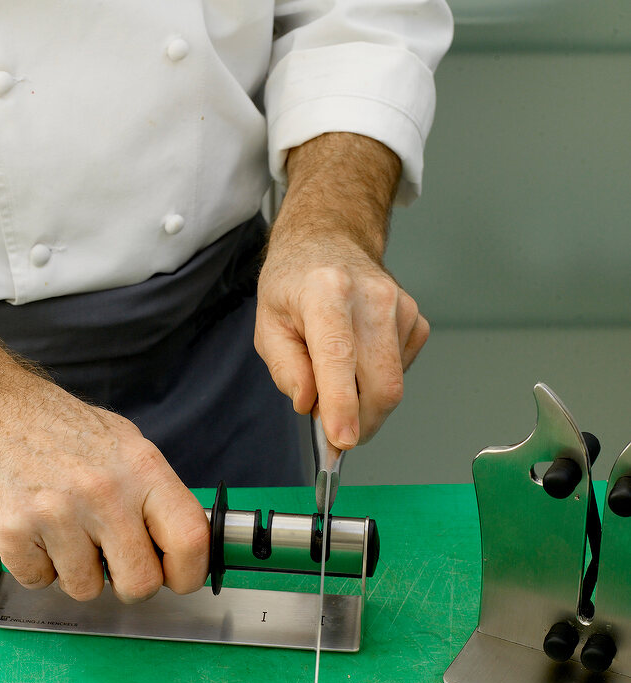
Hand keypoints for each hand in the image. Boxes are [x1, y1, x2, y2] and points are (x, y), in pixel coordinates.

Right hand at [0, 372, 209, 601]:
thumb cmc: (53, 425)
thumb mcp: (121, 441)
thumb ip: (153, 490)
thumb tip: (183, 540)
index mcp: (140, 467)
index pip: (190, 539)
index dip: (188, 572)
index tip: (177, 577)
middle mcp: (104, 491)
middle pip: (140, 583)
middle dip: (127, 582)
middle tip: (111, 559)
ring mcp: (57, 513)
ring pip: (86, 590)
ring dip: (76, 571)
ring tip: (63, 530)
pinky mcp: (13, 532)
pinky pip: (39, 582)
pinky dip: (36, 565)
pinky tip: (33, 529)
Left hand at [254, 132, 428, 448]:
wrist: (328, 242)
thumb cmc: (294, 283)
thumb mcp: (268, 324)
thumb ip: (285, 368)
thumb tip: (309, 404)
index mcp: (326, 292)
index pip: (339, 358)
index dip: (342, 405)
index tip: (342, 441)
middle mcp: (371, 296)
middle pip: (381, 383)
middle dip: (360, 423)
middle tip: (334, 433)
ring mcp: (400, 306)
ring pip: (393, 384)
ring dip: (364, 401)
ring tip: (335, 377)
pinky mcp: (415, 318)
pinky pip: (400, 371)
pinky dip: (376, 379)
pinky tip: (357, 356)